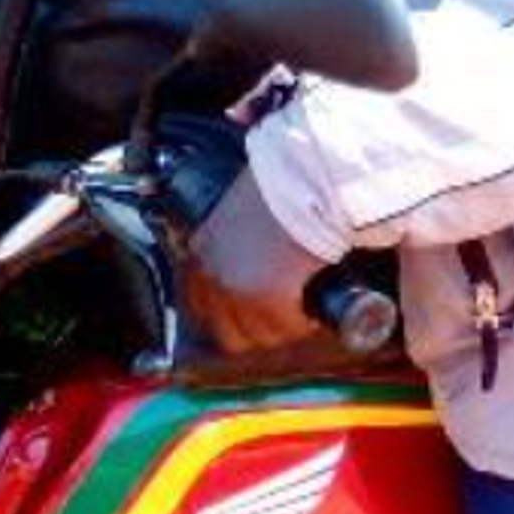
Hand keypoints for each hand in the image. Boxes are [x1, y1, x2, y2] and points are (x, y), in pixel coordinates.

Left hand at [183, 174, 323, 354]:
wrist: (306, 177)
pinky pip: (291, 328)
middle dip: (258, 329)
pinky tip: (314, 302)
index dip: (228, 318)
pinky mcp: (269, 301)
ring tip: (302, 304)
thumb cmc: (281, 184)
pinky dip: (305, 321)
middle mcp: (212, 276)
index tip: (249, 315)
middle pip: (229, 334)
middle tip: (282, 314)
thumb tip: (250, 258)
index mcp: (202, 251)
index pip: (199, 307)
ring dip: (285, 326)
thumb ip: (234, 237)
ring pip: (263, 336)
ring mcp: (237, 292)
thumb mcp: (240, 210)